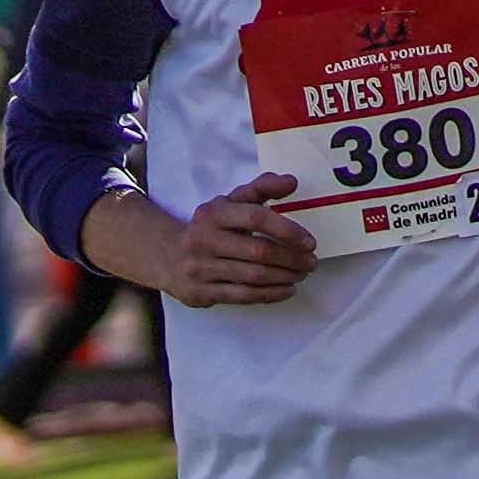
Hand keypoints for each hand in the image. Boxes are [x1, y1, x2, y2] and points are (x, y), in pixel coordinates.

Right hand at [168, 181, 318, 311]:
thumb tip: (292, 182)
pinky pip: (243, 296)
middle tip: (311, 262)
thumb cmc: (209, 228)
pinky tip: (287, 289)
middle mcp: (203, 240)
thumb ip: (261, 188)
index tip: (309, 242)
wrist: (167, 257)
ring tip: (301, 275)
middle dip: (291, 259)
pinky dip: (271, 294)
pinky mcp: (200, 293)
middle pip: (258, 252)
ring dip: (285, 277)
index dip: (286, 230)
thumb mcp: (230, 202)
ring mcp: (200, 269)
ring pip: (253, 276)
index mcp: (213, 213)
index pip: (255, 218)